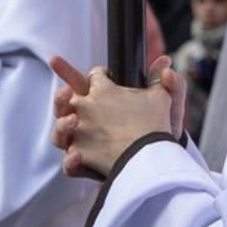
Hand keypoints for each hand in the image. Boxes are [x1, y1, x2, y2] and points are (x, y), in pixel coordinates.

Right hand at [51, 56, 176, 179]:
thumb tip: (166, 60)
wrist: (164, 163)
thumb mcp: (167, 108)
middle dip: (59, 98)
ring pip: (60, 134)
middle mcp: (87, 121)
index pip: (79, 83)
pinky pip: (70, 165)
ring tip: (73, 122)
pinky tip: (78, 156)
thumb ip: (170, 84)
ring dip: (61, 126)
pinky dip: (71, 160)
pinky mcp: (86, 166)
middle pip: (63, 107)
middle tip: (67, 93)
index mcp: (101, 101)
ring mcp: (84, 143)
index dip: (66, 71)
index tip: (57, 61)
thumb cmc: (161, 132)